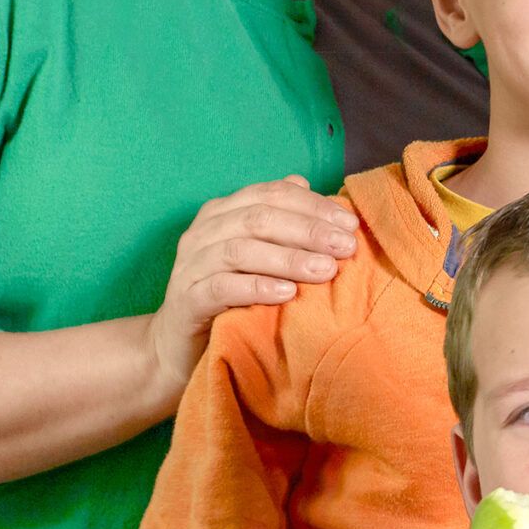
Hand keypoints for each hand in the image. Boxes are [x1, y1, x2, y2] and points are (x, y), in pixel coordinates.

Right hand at [145, 176, 357, 399]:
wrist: (179, 345)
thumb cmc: (229, 297)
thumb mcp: (256, 255)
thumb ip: (277, 220)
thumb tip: (304, 183)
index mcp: (222, 212)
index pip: (271, 194)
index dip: (313, 206)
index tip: (349, 225)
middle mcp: (203, 232)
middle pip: (259, 219)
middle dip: (308, 231)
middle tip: (345, 247)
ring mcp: (191, 264)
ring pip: (241, 250)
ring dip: (288, 259)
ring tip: (325, 270)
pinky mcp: (186, 299)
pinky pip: (222, 287)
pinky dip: (257, 287)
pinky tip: (288, 293)